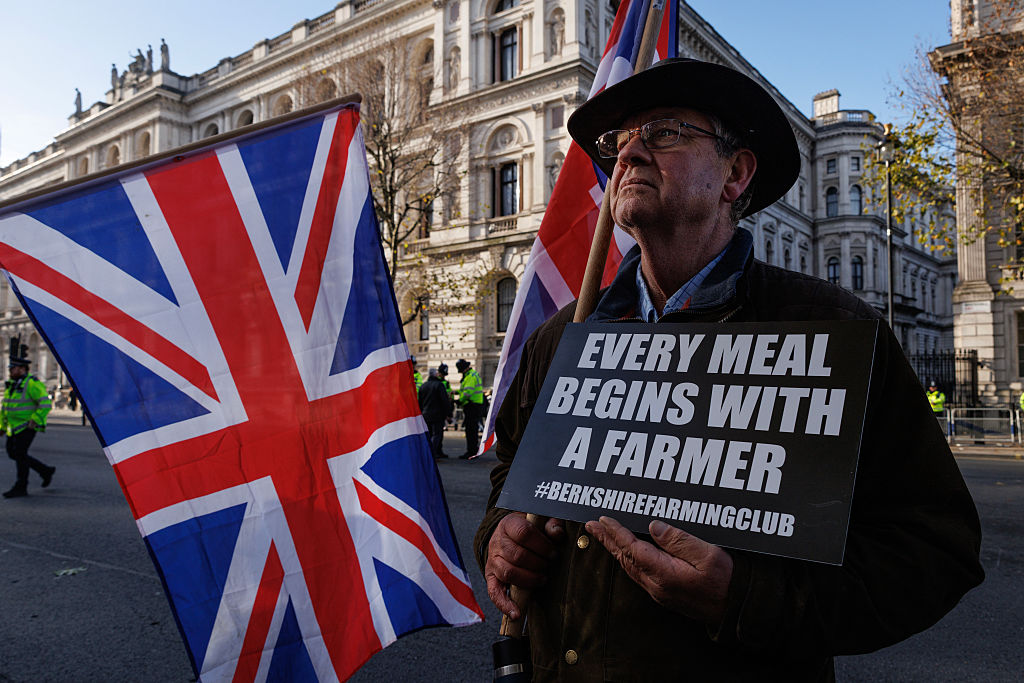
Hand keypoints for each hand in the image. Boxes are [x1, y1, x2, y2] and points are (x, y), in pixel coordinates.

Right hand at [485, 513, 564, 619]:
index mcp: (509, 524)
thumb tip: (557, 533)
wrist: (508, 535)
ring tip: (542, 579)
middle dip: (539, 564)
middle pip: (518, 555)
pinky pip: (494, 592)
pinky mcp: (491, 577)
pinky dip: (505, 604)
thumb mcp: (540, 522)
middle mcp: (497, 542)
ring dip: (529, 579)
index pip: (524, 533)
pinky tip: (516, 613)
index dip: (542, 545)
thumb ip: (551, 525)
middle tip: (549, 565)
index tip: (554, 553)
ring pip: (508, 572)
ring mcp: (493, 560)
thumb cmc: (529, 529)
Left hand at [585, 516, 732, 626]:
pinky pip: (639, 574)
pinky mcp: (667, 594)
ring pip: (630, 568)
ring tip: (604, 535)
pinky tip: (626, 553)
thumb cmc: (728, 582)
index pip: (633, 549)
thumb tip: (654, 526)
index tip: (603, 519)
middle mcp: (658, 586)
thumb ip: (679, 540)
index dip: (616, 533)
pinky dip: (628, 559)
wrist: (740, 610)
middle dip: (607, 540)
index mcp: (665, 574)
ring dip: (616, 550)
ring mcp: (661, 592)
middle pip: (625, 559)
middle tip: (592, 525)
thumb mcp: (708, 555)